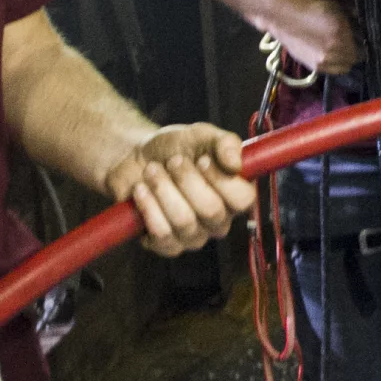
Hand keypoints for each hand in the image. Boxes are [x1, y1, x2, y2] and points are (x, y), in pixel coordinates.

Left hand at [104, 125, 259, 254]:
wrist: (137, 158)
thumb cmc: (175, 148)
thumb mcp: (202, 135)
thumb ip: (225, 143)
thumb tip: (235, 163)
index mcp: (234, 195)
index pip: (243, 199)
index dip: (222, 180)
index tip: (202, 160)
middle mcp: (218, 221)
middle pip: (211, 211)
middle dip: (186, 180)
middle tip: (173, 161)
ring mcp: (194, 236)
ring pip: (184, 221)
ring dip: (163, 189)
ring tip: (152, 170)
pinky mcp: (168, 246)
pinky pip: (162, 235)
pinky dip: (148, 207)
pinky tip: (141, 190)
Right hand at [272, 0, 361, 74]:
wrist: (283, 17)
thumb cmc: (311, 8)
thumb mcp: (336, 9)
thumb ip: (352, 19)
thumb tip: (363, 28)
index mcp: (341, 33)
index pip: (362, 47)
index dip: (362, 44)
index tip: (360, 40)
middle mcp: (335, 49)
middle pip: (355, 58)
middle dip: (354, 52)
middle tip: (350, 46)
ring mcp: (324, 61)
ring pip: (345, 67)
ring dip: (345, 60)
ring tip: (340, 52)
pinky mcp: (315, 67)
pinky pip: (333, 71)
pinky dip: (334, 65)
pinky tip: (330, 56)